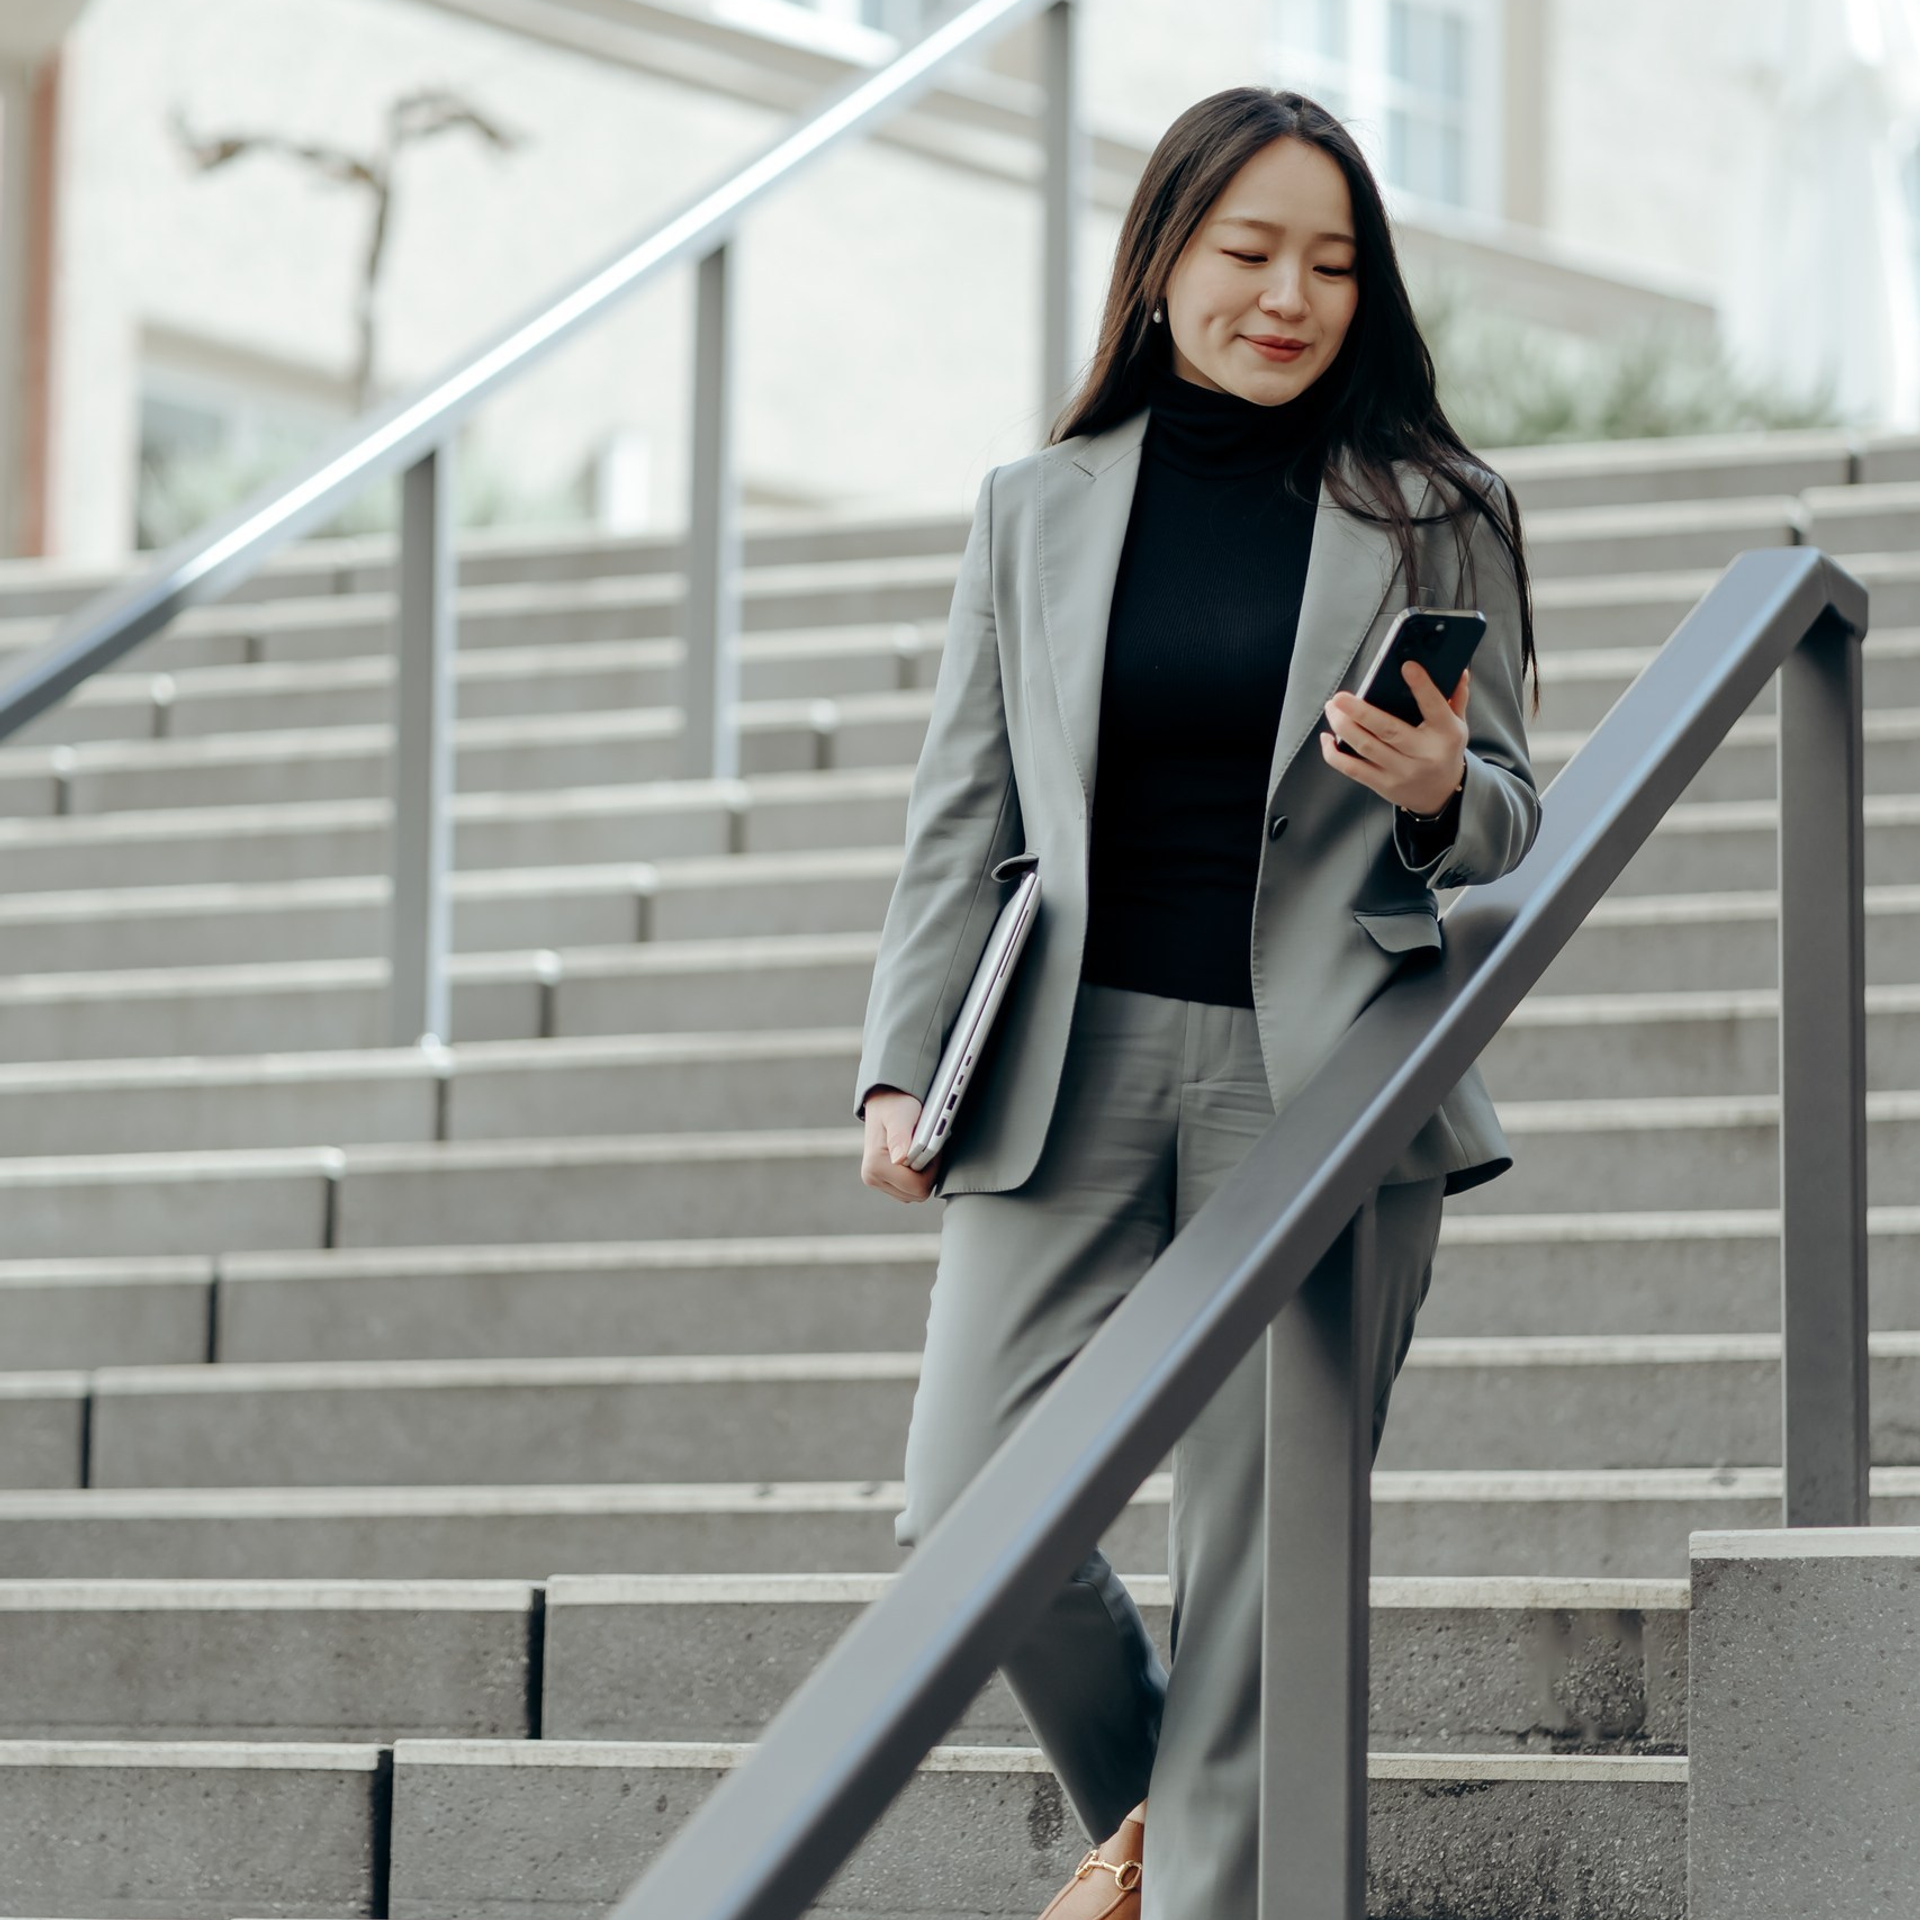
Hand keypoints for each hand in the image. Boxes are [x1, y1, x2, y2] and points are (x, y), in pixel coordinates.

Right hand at [860, 1090, 936, 1202]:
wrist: (885, 1102)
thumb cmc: (895, 1105)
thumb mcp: (901, 1115)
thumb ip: (900, 1136)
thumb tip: (899, 1159)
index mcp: (875, 1166)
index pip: (916, 1187)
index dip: (931, 1169)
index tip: (931, 1148)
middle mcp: (872, 1178)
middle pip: (915, 1194)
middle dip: (927, 1173)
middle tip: (926, 1149)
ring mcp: (876, 1182)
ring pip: (913, 1194)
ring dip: (922, 1175)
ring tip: (919, 1151)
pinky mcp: (883, 1182)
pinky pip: (908, 1189)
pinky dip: (916, 1176)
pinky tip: (914, 1158)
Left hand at [1319, 660, 1469, 815]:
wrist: (1442, 795)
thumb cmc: (1444, 752)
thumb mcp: (1457, 726)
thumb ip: (1456, 698)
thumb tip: (1459, 671)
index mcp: (1445, 733)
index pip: (1434, 706)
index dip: (1422, 686)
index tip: (1407, 666)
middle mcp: (1423, 753)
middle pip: (1387, 729)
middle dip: (1360, 711)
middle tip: (1340, 697)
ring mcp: (1402, 771)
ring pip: (1366, 747)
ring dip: (1343, 727)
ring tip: (1332, 708)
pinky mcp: (1383, 785)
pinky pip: (1353, 769)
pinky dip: (1334, 754)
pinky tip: (1327, 737)